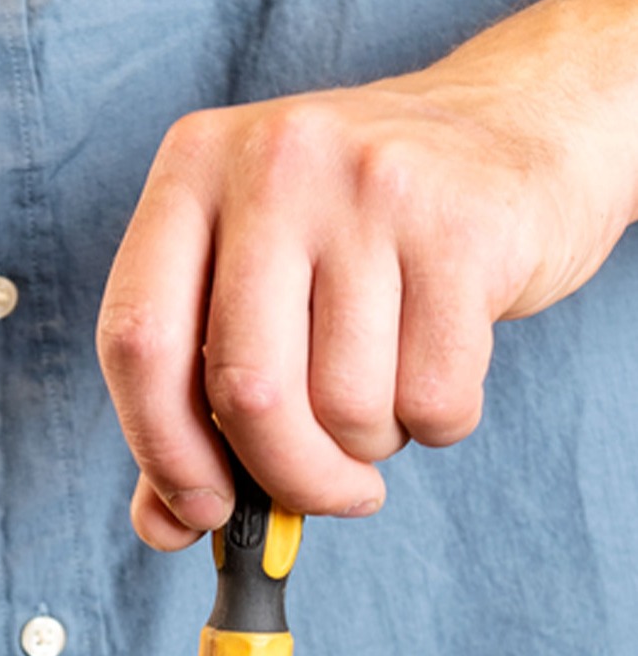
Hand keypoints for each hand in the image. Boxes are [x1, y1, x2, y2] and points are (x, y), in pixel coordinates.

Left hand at [95, 0, 637, 547]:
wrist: (518, 126)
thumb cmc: (354, 238)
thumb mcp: (251, 289)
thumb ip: (189, 408)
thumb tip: (165, 528)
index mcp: (191, 172)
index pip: (137, 342)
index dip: (164, 452)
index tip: (202, 512)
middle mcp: (274, 162)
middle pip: (247, 389)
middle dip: (287, 477)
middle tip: (327, 498)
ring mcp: (372, 184)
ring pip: (343, 405)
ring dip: (366, 447)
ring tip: (385, 399)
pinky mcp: (464, 224)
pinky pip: (433, 395)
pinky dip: (435, 423)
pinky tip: (437, 373)